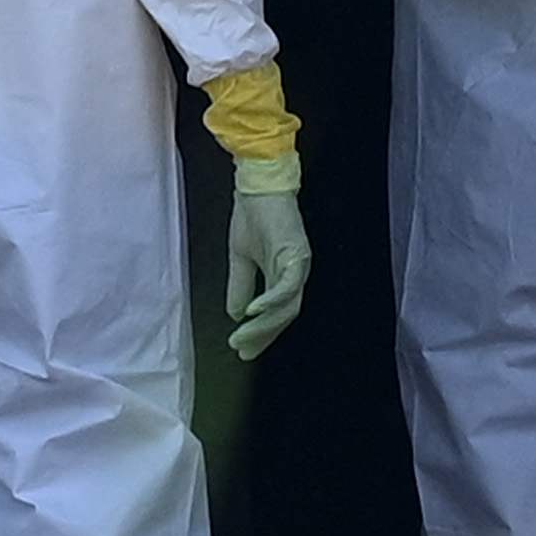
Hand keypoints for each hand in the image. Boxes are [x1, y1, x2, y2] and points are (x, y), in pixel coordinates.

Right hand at [222, 178, 312, 359]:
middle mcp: (296, 273)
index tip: (245, 350)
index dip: (262, 333)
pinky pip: (286, 285)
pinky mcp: (295, 253)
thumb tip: (237, 313)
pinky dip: (270, 301)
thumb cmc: (252, 214)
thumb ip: (240, 286)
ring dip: (264, 325)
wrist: (257, 184)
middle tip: (244, 351)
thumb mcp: (240, 257)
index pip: (277, 313)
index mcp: (283, 274)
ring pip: (287, 306)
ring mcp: (298, 264)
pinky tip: (253, 312)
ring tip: (243, 337)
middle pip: (285, 315)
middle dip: (263, 336)